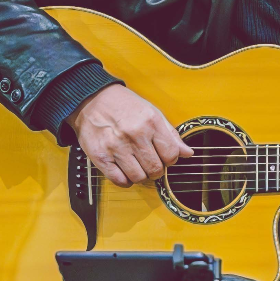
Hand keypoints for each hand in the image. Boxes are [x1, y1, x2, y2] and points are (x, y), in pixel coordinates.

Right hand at [70, 84, 191, 186]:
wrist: (91, 100)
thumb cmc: (123, 105)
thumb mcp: (151, 112)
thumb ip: (170, 134)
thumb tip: (188, 153)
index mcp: (150, 122)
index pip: (171, 154)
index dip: (170, 159)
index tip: (165, 157)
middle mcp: (134, 134)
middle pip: (155, 169)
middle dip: (156, 170)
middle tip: (150, 163)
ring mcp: (116, 146)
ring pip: (138, 177)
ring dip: (140, 176)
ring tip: (137, 166)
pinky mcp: (100, 156)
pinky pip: (119, 180)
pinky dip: (125, 180)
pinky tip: (125, 171)